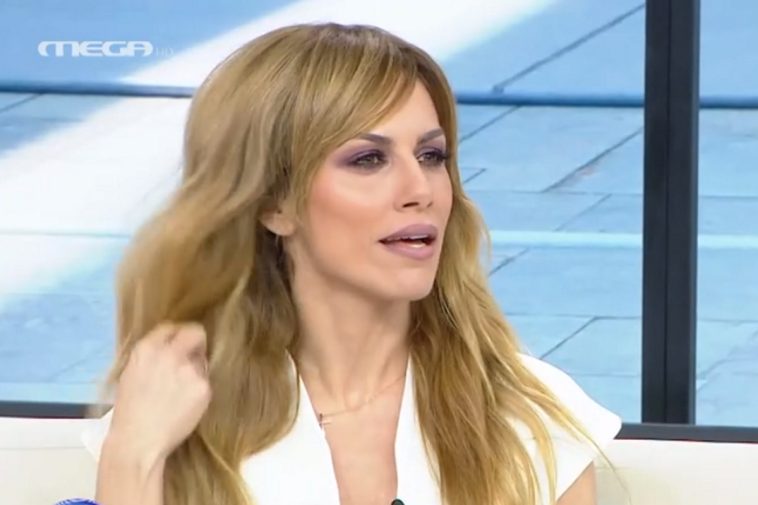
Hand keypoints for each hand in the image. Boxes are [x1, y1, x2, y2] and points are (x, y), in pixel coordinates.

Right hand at [106, 322, 211, 462]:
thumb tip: (170, 347)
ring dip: (194, 370)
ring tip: (179, 393)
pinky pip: (205, 381)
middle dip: (195, 341)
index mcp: (146, 349)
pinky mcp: (203, 387)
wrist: (138, 442)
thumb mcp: (131, 374)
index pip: (170, 327)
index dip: (175, 336)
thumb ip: (152, 356)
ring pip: (201, 360)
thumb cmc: (129, 413)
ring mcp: (189, 370)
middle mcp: (170, 354)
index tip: (178, 344)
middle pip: (195, 332)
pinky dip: (198, 390)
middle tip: (192, 355)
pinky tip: (184, 404)